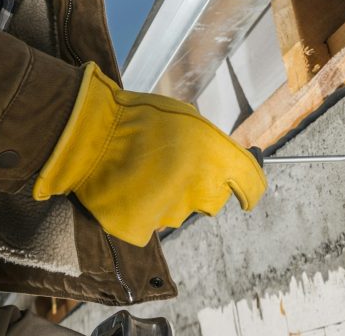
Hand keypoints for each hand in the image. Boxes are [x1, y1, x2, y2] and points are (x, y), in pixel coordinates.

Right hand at [33, 63, 266, 246]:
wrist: (92, 134)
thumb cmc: (141, 117)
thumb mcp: (188, 118)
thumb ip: (214, 144)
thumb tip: (231, 160)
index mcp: (215, 157)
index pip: (252, 185)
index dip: (251, 189)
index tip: (247, 192)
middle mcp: (199, 188)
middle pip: (214, 200)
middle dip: (202, 186)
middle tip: (176, 166)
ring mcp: (171, 212)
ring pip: (182, 211)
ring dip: (172, 197)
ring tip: (148, 171)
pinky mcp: (144, 227)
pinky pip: (154, 221)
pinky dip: (146, 209)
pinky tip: (133, 187)